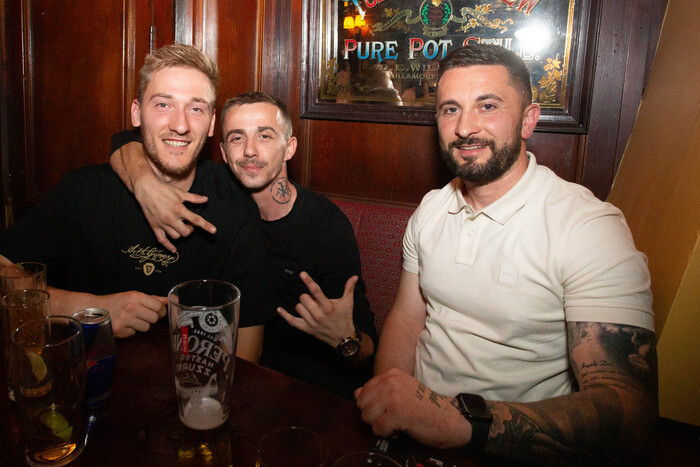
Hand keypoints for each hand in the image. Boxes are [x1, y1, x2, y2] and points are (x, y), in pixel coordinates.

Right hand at [92, 291, 167, 337]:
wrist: (92, 308)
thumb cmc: (116, 302)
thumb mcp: (133, 296)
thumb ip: (152, 299)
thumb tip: (170, 300)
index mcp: (135, 296)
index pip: (159, 306)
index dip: (160, 310)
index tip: (156, 311)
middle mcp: (130, 307)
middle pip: (155, 318)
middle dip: (151, 318)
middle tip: (142, 315)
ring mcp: (125, 320)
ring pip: (146, 327)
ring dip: (141, 325)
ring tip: (131, 320)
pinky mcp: (119, 330)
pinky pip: (134, 333)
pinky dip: (130, 330)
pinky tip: (123, 324)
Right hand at [133, 179, 215, 252]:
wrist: (146, 189)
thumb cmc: (164, 190)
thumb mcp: (180, 193)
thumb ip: (194, 198)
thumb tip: (206, 199)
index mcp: (179, 209)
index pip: (196, 220)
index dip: (206, 225)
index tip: (214, 230)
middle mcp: (171, 218)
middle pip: (186, 232)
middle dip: (190, 229)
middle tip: (188, 223)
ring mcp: (162, 224)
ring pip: (176, 236)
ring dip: (180, 233)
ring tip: (180, 226)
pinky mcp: (154, 226)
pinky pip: (162, 240)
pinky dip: (169, 246)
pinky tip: (174, 249)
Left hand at [276, 272, 356, 346]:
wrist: (344, 338)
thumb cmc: (345, 318)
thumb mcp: (348, 303)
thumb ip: (349, 288)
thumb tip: (355, 276)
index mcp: (327, 306)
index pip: (315, 291)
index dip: (308, 281)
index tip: (302, 273)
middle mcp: (318, 314)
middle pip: (303, 298)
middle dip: (308, 297)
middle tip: (315, 301)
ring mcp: (311, 322)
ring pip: (298, 307)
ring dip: (303, 305)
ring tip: (311, 307)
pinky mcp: (307, 329)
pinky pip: (292, 321)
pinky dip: (284, 315)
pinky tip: (279, 309)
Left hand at [354, 368, 469, 448]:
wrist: (449, 418)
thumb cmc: (424, 407)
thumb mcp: (400, 392)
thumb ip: (378, 391)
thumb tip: (355, 394)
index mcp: (391, 374)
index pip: (363, 392)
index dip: (374, 406)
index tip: (391, 409)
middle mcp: (391, 381)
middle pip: (362, 405)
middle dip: (374, 416)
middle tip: (394, 417)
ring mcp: (393, 396)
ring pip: (367, 417)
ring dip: (381, 426)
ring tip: (398, 422)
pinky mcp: (397, 413)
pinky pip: (378, 429)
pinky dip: (388, 434)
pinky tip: (402, 428)